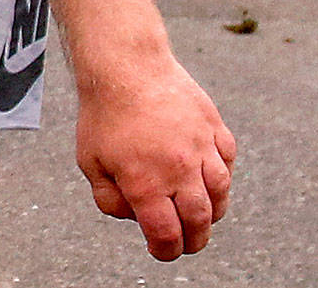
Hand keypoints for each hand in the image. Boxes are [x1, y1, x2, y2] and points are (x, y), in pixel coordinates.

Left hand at [76, 58, 236, 259]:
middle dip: (194, 240)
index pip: (167, 236)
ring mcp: (201, 148)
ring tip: (200, 213)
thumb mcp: (90, 162)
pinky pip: (227, 161)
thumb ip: (109, 199)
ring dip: (212, 212)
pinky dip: (221, 175)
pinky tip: (208, 175)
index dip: (165, 251)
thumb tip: (134, 216)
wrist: (126, 65)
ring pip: (220, 194)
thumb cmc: (104, 114)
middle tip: (187, 242)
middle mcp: (179, 170)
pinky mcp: (213, 127)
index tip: (162, 250)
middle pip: (199, 223)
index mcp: (146, 184)